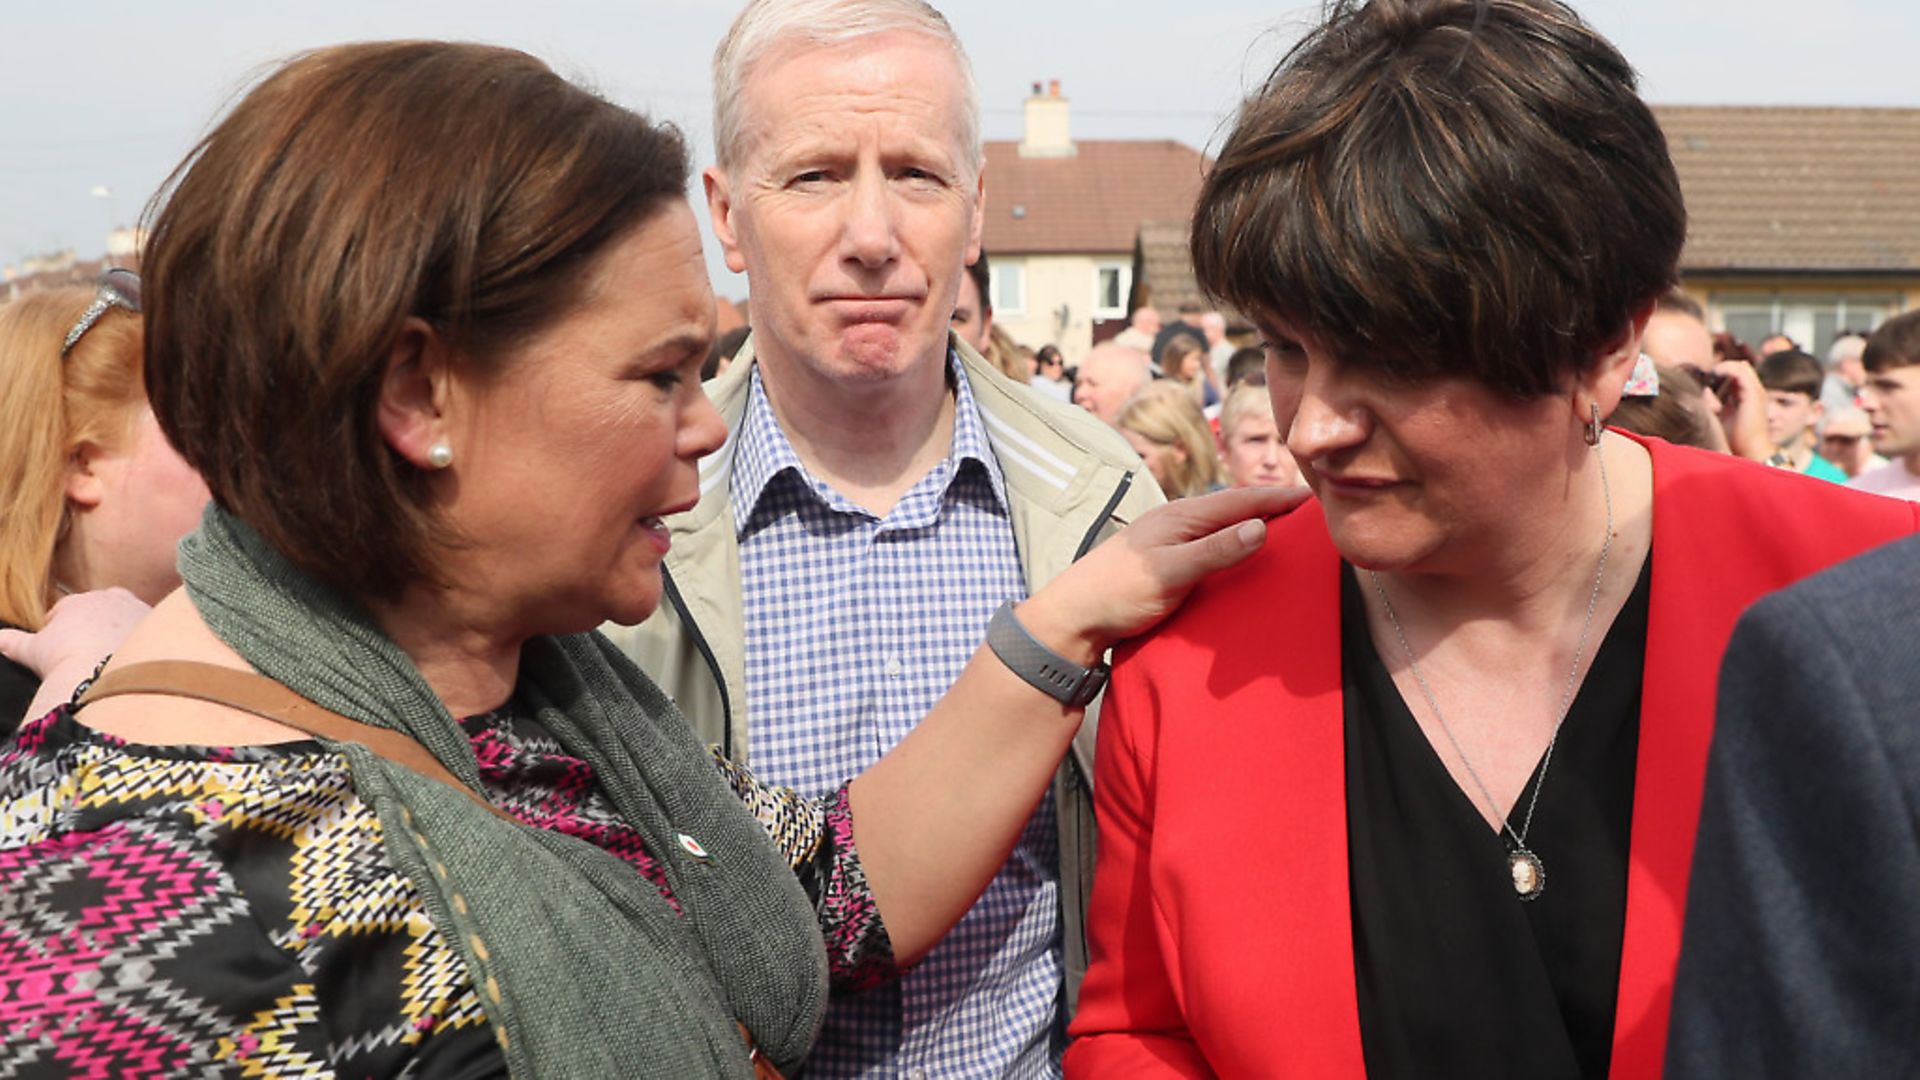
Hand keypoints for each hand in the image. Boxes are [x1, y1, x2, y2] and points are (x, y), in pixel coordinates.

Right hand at [0, 587, 148, 678]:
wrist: (108, 673)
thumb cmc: (66, 660)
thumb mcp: (32, 652)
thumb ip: (12, 642)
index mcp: (77, 602)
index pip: (66, 611)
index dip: (61, 631)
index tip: (62, 649)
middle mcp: (110, 598)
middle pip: (100, 610)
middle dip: (94, 627)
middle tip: (89, 653)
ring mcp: (138, 609)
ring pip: (128, 619)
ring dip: (122, 633)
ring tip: (116, 657)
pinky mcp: (163, 624)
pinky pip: (154, 631)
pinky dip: (146, 641)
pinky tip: (140, 658)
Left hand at [1016, 485, 1308, 663]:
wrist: (1074, 618)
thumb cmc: (1118, 593)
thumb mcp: (1171, 572)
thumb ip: (1215, 551)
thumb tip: (1261, 527)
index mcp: (1182, 517)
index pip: (1241, 500)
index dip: (1278, 499)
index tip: (1315, 498)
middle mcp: (1179, 524)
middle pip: (1235, 510)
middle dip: (1272, 508)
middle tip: (1311, 513)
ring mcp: (1172, 543)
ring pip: (1224, 528)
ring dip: (1254, 527)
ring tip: (1288, 532)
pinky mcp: (1168, 565)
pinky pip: (1212, 548)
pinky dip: (1236, 547)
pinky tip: (1245, 558)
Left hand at [1709, 360, 1771, 462]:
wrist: (1750, 449)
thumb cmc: (1735, 437)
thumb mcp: (1720, 416)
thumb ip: (1712, 403)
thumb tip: (1700, 391)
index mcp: (1746, 396)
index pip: (1736, 374)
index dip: (1722, 371)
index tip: (1705, 376)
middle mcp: (1753, 391)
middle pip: (1740, 367)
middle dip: (1723, 366)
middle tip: (1706, 373)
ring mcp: (1755, 391)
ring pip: (1741, 366)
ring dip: (1724, 366)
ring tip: (1710, 372)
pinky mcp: (1753, 393)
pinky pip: (1741, 372)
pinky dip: (1727, 368)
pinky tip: (1715, 373)